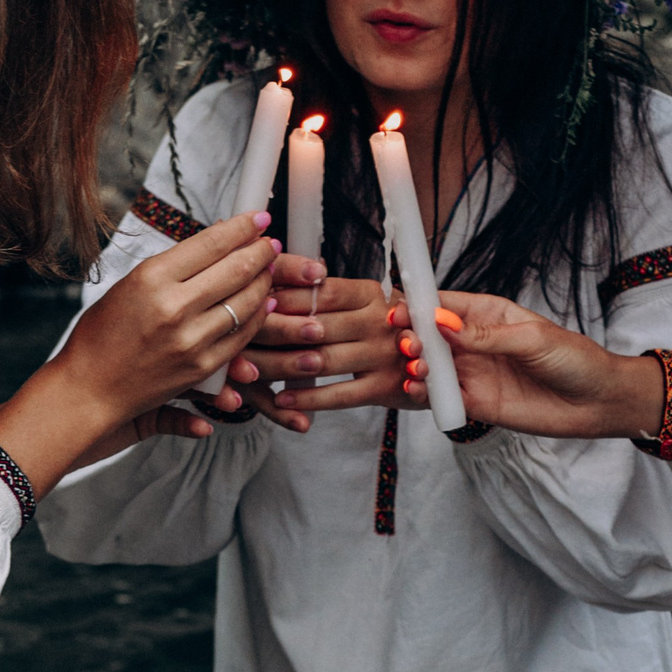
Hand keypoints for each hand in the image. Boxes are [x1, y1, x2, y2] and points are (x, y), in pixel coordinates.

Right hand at [0, 212, 276, 489]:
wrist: (88, 390)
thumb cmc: (101, 335)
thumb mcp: (129, 286)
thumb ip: (172, 267)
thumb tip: (215, 243)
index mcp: (151, 279)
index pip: (211, 244)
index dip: (241, 228)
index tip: (257, 218)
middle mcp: (174, 307)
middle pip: (235, 270)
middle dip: (260, 251)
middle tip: (269, 242)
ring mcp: (191, 340)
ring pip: (246, 302)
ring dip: (263, 281)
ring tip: (267, 269)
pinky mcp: (202, 367)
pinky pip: (242, 335)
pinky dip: (256, 315)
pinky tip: (261, 302)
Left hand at [217, 261, 401, 426]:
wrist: (431, 357)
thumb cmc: (375, 324)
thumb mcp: (357, 301)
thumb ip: (322, 292)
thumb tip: (271, 272)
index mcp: (370, 293)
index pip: (322, 292)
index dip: (287, 296)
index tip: (255, 301)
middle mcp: (380, 321)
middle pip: (316, 326)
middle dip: (273, 333)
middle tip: (239, 338)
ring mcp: (384, 355)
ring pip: (322, 361)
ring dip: (281, 367)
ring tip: (249, 371)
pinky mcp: (385, 388)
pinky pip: (339, 395)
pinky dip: (307, 399)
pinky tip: (281, 399)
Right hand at [429, 293, 668, 439]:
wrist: (598, 401)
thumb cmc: (573, 359)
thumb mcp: (532, 338)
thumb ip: (485, 334)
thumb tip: (442, 322)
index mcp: (487, 314)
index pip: (443, 305)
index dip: (417, 306)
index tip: (399, 311)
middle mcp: (474, 342)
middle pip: (429, 336)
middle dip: (412, 338)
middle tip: (409, 344)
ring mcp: (473, 373)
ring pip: (430, 367)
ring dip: (415, 366)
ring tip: (416, 368)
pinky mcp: (477, 403)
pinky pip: (443, 398)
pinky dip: (426, 394)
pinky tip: (419, 390)